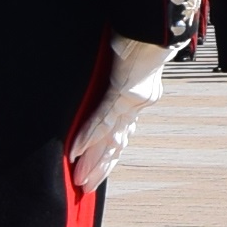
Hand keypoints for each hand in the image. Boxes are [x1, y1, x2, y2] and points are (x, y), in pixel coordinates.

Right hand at [66, 34, 173, 193]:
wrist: (152, 39)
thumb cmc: (139, 47)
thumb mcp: (128, 67)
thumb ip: (119, 78)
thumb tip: (115, 75)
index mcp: (131, 105)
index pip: (117, 136)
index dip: (107, 156)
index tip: (97, 171)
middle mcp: (129, 110)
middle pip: (112, 146)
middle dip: (99, 168)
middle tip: (86, 188)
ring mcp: (125, 105)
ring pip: (106, 140)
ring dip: (93, 162)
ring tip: (82, 182)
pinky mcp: (119, 96)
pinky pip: (100, 121)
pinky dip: (86, 138)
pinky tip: (74, 153)